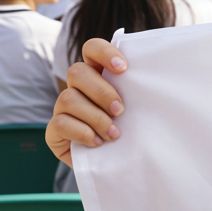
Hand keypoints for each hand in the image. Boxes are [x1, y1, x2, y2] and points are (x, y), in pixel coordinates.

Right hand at [47, 38, 126, 166]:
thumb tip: (158, 78)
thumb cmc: (130, 128)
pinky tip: (98, 142)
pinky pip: (60, 123)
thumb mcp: (137, 107)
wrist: (116, 162)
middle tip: (120, 110)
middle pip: (77, 72)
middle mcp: (77, 87)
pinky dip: (83, 132)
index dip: (104, 53)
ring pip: (68, 98)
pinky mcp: (54, 130)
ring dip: (95, 117)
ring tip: (114, 133)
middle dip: (101, 92)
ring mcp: (62, 108)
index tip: (124, 69)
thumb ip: (138, 90)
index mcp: (97, 73)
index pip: (91, 48)